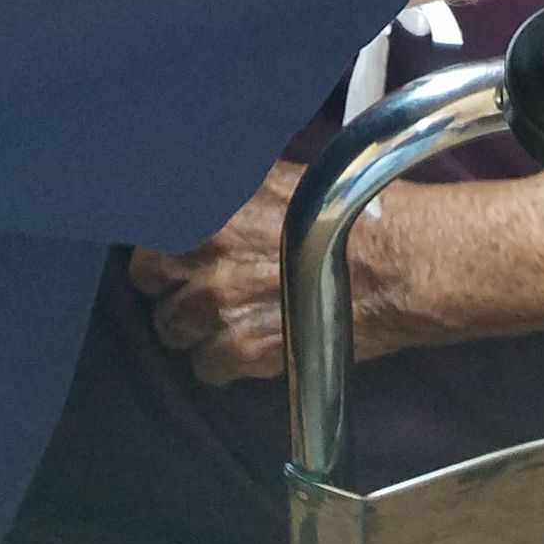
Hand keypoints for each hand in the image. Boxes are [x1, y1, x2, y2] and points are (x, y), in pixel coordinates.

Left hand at [130, 160, 438, 385]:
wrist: (396, 263)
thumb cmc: (348, 208)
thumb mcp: (283, 176)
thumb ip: (234, 186)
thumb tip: (204, 187)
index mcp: (215, 201)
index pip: (147, 223)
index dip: (159, 237)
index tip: (172, 245)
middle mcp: (208, 252)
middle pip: (149, 279)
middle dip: (168, 283)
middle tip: (195, 284)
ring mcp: (220, 305)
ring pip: (171, 328)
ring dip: (190, 325)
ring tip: (220, 318)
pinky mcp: (242, 350)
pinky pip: (204, 367)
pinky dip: (219, 361)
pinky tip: (243, 344)